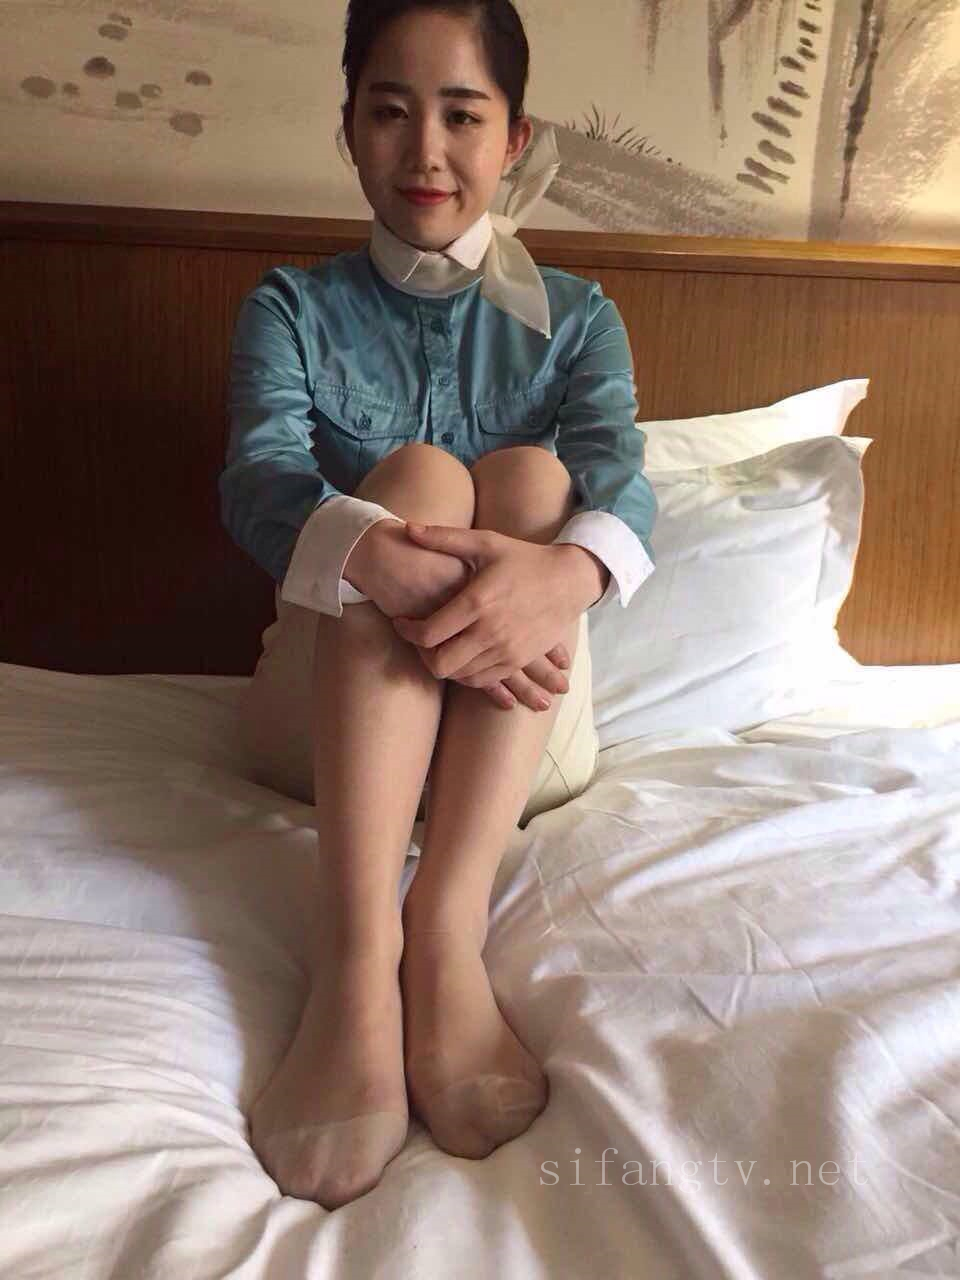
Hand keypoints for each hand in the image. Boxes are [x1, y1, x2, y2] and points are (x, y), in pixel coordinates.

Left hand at [390, 523, 582, 696]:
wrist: (570, 581)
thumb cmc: (524, 558)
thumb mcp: (486, 542)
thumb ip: (444, 537)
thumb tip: (407, 527)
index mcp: (477, 602)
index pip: (428, 634)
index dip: (407, 632)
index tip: (402, 622)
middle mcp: (490, 631)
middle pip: (440, 664)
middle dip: (422, 655)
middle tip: (419, 640)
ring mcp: (506, 650)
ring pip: (460, 676)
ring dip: (444, 664)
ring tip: (439, 647)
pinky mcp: (518, 661)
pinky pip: (483, 680)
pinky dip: (467, 673)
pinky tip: (462, 656)